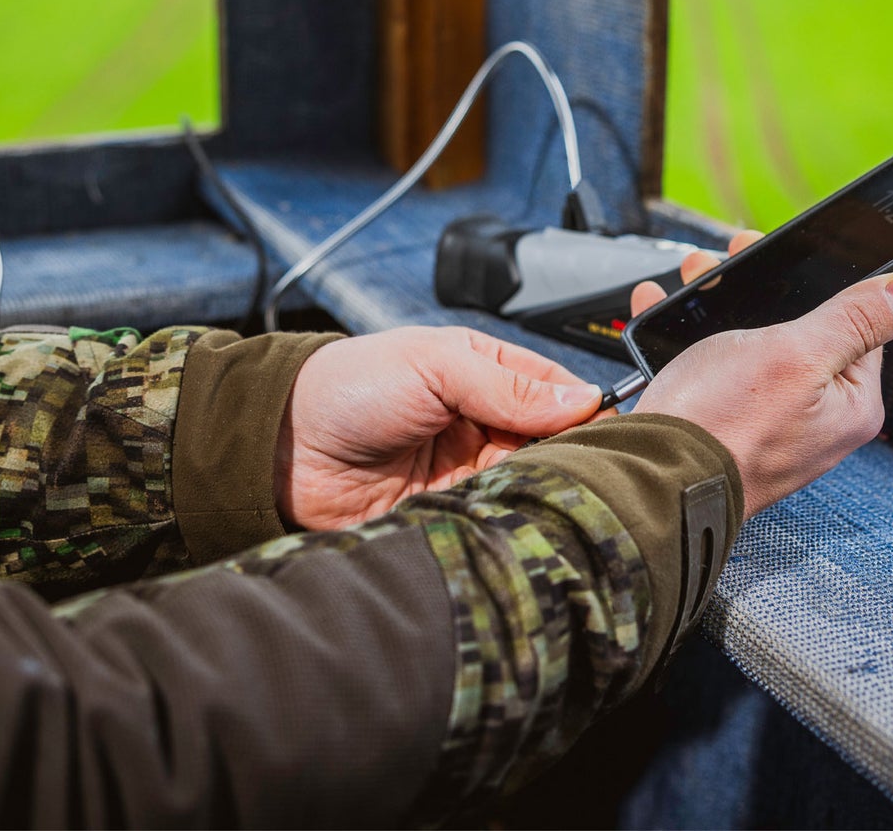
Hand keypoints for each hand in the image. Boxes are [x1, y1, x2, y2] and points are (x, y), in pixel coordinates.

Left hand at [276, 327, 603, 530]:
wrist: (279, 446)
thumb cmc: (350, 385)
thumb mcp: (436, 366)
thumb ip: (508, 385)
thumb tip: (583, 398)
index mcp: (487, 374)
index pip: (559, 393)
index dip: (587, 411)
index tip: (613, 433)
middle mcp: (485, 425)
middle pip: (552, 445)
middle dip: (568, 459)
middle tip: (587, 475)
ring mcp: (468, 474)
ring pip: (528, 487)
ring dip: (538, 493)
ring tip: (551, 500)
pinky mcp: (448, 518)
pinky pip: (493, 524)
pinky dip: (507, 525)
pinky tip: (518, 526)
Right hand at [628, 232, 892, 516]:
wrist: (650, 478)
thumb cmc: (726, 424)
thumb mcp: (799, 354)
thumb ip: (855, 320)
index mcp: (848, 405)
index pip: (858, 327)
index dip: (822, 285)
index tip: (786, 258)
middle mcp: (812, 419)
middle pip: (798, 330)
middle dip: (759, 291)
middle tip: (729, 258)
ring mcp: (765, 424)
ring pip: (749, 344)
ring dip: (718, 305)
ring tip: (694, 275)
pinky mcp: (721, 425)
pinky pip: (712, 367)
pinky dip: (689, 336)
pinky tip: (666, 310)